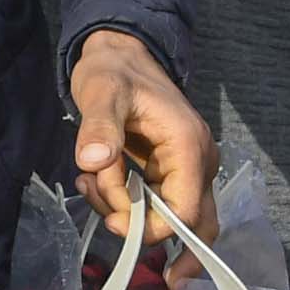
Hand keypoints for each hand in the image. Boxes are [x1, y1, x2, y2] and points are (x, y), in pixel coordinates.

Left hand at [68, 30, 215, 233]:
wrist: (121, 55)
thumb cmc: (114, 71)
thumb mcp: (102, 92)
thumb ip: (100, 127)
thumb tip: (94, 161)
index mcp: (188, 146)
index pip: (186, 211)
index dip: (152, 228)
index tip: (112, 220)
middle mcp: (198, 162)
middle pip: (192, 224)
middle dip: (150, 235)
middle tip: (114, 232)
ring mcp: (188, 168)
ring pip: (170, 216)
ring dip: (128, 213)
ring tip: (90, 183)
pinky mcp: (171, 172)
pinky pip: (157, 203)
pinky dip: (127, 203)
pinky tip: (98, 182)